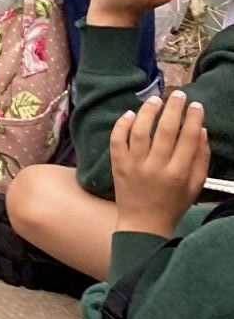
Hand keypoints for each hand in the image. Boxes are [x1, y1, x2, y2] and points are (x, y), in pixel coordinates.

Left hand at [110, 92, 208, 238]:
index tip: (196, 105)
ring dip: (148, 112)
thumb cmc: (173, 204)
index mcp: (178, 173)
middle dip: (173, 109)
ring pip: (140, 132)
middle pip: (165, 131)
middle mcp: (156, 168)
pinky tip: (130, 113)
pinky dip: (122, 125)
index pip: (188, 139)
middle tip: (178, 94)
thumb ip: (201, 159)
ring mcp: (134, 166)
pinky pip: (117, 141)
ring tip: (155, 100)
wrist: (143, 224)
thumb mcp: (194, 186)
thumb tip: (201, 130)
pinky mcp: (118, 166)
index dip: (193, 119)